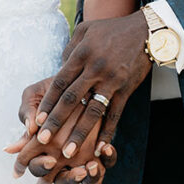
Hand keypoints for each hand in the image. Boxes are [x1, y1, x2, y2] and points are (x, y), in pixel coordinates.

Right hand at [6, 99, 112, 183]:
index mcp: (40, 149)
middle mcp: (61, 158)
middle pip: (60, 182)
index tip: (49, 161)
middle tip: (76, 170)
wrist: (79, 79)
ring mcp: (81, 156)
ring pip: (85, 180)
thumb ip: (27, 115)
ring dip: (89, 178)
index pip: (36, 168)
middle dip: (68, 180)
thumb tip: (20, 138)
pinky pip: (106, 163)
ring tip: (90, 167)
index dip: (40, 168)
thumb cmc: (52, 90)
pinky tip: (107, 148)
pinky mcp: (100, 149)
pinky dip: (107, 160)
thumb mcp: (34, 96)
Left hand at [34, 11, 150, 156]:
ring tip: (67, 152)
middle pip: (71, 100)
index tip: (37, 120)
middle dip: (55, 122)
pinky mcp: (126, 89)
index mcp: (82, 54)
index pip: (59, 83)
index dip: (47, 103)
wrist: (146, 31)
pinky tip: (99, 149)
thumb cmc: (112, 30)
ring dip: (79, 134)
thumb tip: (60, 69)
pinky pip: (115, 115)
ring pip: (92, 112)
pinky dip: (107, 133)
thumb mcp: (86, 30)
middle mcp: (95, 68)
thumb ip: (69, 49)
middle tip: (42, 140)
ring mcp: (112, 81)